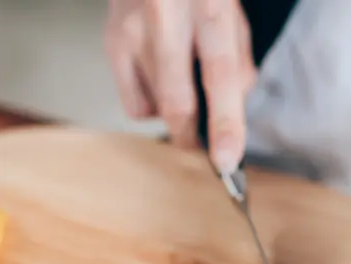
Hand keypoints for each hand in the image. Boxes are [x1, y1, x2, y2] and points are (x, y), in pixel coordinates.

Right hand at [104, 0, 255, 171]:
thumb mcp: (232, 11)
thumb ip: (238, 60)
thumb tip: (233, 110)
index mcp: (209, 5)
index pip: (220, 74)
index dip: (226, 123)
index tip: (226, 160)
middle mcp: (165, 16)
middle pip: (176, 103)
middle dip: (193, 137)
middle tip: (204, 145)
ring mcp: (132, 31)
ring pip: (155, 107)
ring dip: (176, 113)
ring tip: (183, 80)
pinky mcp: (111, 43)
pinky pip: (133, 103)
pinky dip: (152, 106)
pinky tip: (159, 79)